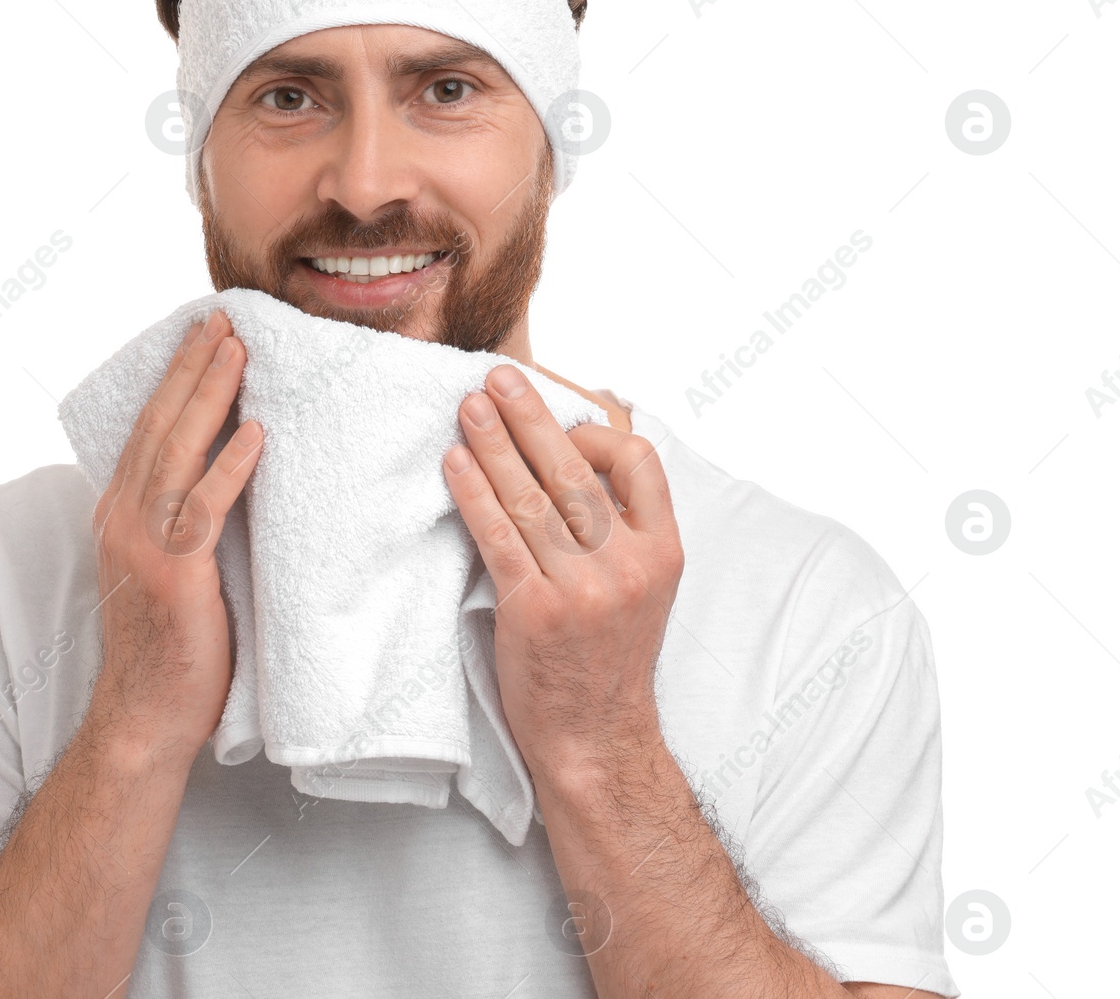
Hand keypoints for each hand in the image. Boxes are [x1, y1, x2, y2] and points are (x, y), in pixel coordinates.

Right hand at [88, 308, 261, 770]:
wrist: (145, 715)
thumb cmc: (169, 642)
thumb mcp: (169, 564)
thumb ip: (186, 515)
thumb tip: (230, 469)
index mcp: (122, 511)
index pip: (149, 428)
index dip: (176, 377)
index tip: (205, 333)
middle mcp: (125, 517)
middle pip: (159, 425)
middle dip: (192, 368)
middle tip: (224, 319)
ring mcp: (145, 544)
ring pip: (176, 452)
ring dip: (209, 396)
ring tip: (239, 351)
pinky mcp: (175, 575)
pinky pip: (203, 510)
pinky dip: (229, 468)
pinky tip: (255, 434)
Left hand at [443, 364, 683, 790]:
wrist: (596, 741)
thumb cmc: (609, 659)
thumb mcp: (644, 588)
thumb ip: (623, 528)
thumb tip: (583, 457)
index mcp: (663, 552)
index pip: (639, 462)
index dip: (595, 432)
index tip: (561, 422)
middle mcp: (628, 564)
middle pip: (573, 469)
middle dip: (529, 417)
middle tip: (497, 378)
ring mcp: (582, 588)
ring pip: (531, 496)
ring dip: (492, 444)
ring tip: (467, 409)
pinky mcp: (534, 610)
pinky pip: (497, 536)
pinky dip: (473, 494)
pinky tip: (455, 465)